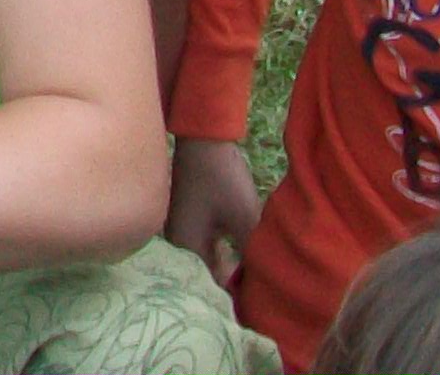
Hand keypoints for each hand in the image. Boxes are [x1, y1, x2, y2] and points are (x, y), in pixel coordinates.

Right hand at [164, 137, 259, 288]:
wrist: (203, 141)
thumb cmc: (222, 181)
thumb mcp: (245, 220)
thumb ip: (252, 255)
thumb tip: (263, 283)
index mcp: (185, 248)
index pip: (210, 285)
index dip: (234, 295)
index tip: (257, 299)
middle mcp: (176, 243)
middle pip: (205, 274)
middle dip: (231, 282)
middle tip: (259, 289)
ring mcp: (179, 229)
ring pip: (206, 259)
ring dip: (228, 266)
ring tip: (253, 273)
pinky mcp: (187, 218)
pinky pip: (204, 246)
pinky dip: (222, 252)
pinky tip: (240, 254)